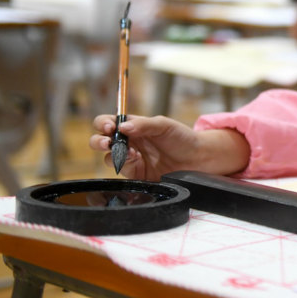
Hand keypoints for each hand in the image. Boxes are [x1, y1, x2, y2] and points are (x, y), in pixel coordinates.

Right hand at [90, 114, 248, 180]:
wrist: (198, 159)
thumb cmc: (183, 138)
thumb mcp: (164, 125)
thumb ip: (143, 125)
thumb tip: (121, 127)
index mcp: (133, 127)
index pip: (108, 122)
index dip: (103, 124)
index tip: (109, 127)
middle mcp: (129, 142)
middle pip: (100, 140)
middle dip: (97, 141)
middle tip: (107, 142)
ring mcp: (131, 160)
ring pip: (108, 157)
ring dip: (113, 154)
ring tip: (131, 153)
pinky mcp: (136, 175)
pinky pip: (120, 172)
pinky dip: (123, 165)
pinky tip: (135, 160)